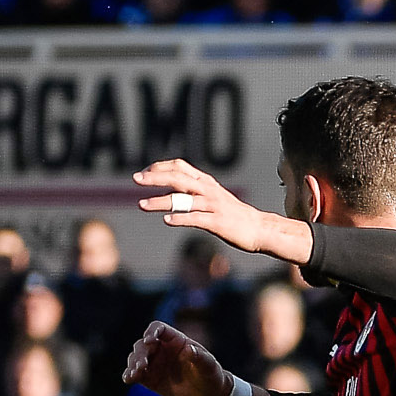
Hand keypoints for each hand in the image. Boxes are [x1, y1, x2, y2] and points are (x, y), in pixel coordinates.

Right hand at [123, 320, 228, 395]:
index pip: (159, 328)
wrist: (209, 395)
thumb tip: (190, 349)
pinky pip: (136, 374)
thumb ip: (200, 358)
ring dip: (133, 364)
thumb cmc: (211, 375)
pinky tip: (128, 379)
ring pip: (136, 358)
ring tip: (134, 374)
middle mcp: (162, 349)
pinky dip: (130, 375)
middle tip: (142, 365)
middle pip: (143, 344)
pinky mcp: (149, 377)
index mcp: (176, 340)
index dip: (152, 331)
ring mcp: (154, 363)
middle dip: (140, 353)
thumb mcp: (209, 366)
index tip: (149, 340)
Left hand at [133, 158, 308, 263]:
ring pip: (182, 200)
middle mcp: (208, 191)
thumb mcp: (215, 196)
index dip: (160, 167)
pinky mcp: (217, 222)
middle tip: (135, 179)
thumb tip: (171, 187)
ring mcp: (213, 206)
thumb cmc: (234, 215)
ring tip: (141, 205)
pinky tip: (167, 220)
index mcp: (207, 183)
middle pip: (177, 178)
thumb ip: (195, 190)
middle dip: (154, 178)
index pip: (180, 166)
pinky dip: (180, 219)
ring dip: (160, 201)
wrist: (260, 229)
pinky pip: (195, 219)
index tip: (144, 173)